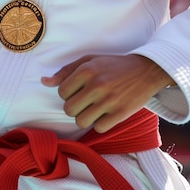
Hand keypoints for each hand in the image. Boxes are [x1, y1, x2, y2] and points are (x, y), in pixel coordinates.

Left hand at [41, 54, 173, 133]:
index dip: (68, 93)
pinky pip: (98, 128)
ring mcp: (109, 100)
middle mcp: (97, 85)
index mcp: (87, 70)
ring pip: (81, 121)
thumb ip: (66, 71)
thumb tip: (44, 82)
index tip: (79, 90)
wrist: (145, 70)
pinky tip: (106, 113)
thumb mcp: (89, 61)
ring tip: (94, 108)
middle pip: (69, 109)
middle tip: (86, 101)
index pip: (62, 92)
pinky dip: (100, 123)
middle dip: (75, 107)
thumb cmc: (113, 65)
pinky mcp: (120, 114)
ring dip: (86, 117)